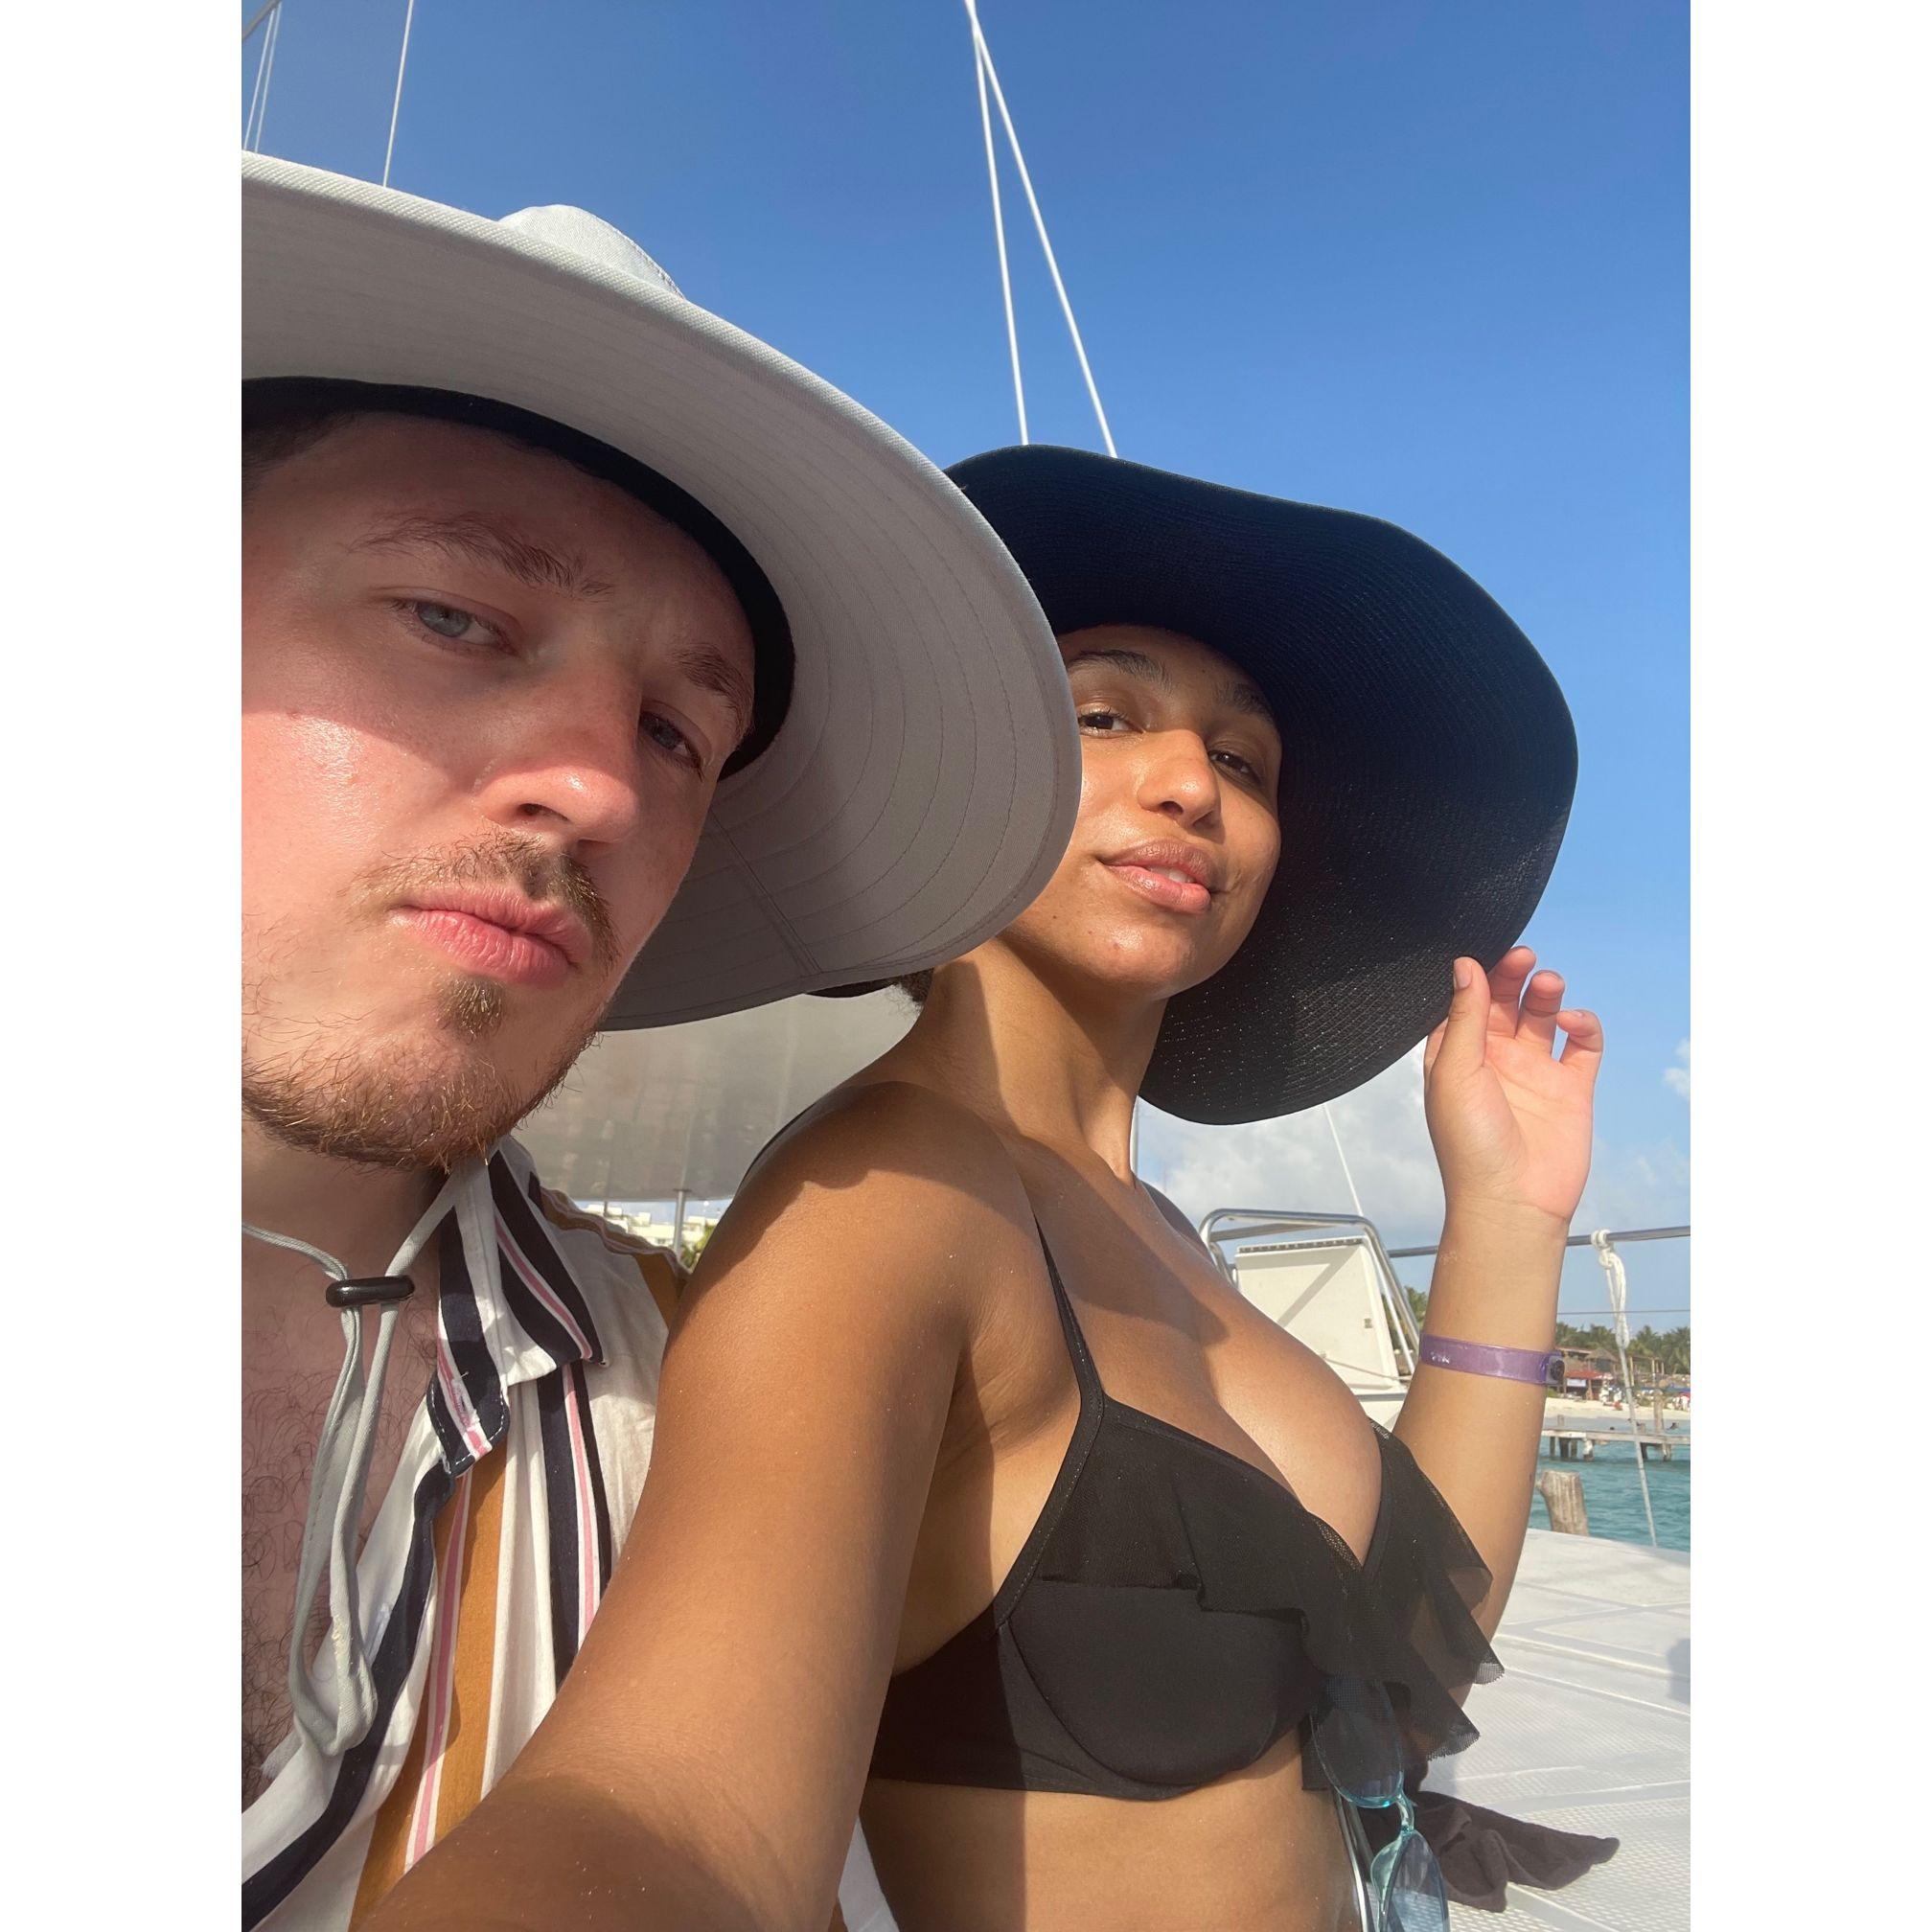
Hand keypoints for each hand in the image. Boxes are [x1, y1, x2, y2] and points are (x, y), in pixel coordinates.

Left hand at [1422, 946, 1602, 1228]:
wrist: (1513, 1202)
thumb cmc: (1470, 1145)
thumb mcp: (1456, 1072)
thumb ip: (1465, 1017)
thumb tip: (1464, 966)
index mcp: (1459, 1056)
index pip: (1468, 1003)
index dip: (1478, 977)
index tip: (1488, 953)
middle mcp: (1496, 1061)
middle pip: (1506, 1003)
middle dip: (1513, 976)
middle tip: (1523, 956)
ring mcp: (1535, 1073)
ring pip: (1543, 1017)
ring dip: (1546, 994)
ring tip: (1549, 984)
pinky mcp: (1571, 1089)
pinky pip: (1582, 1046)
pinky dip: (1583, 1025)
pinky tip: (1574, 1021)